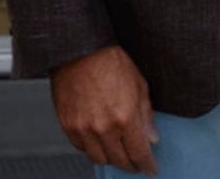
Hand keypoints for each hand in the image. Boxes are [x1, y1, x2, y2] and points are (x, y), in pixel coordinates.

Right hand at [50, 45, 157, 173]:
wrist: (81, 51)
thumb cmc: (111, 61)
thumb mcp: (140, 84)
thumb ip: (146, 114)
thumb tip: (151, 136)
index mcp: (124, 117)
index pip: (138, 152)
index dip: (146, 164)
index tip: (151, 169)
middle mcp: (103, 128)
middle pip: (119, 160)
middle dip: (130, 164)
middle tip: (137, 163)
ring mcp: (83, 129)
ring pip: (99, 159)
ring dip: (112, 159)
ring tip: (120, 154)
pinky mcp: (67, 127)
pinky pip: (82, 149)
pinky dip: (93, 149)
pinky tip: (101, 143)